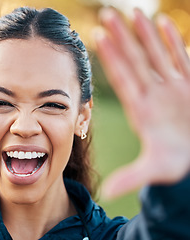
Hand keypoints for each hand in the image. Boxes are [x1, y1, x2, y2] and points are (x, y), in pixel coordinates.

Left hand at [94, 8, 189, 198]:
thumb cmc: (176, 166)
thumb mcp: (156, 170)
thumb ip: (133, 177)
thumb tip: (109, 192)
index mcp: (142, 110)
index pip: (124, 77)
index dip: (112, 58)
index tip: (98, 38)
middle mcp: (153, 94)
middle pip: (134, 60)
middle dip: (122, 38)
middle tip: (106, 15)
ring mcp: (171, 87)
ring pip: (155, 54)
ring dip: (144, 34)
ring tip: (133, 12)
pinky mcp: (188, 85)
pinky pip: (180, 58)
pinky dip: (172, 41)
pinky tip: (162, 23)